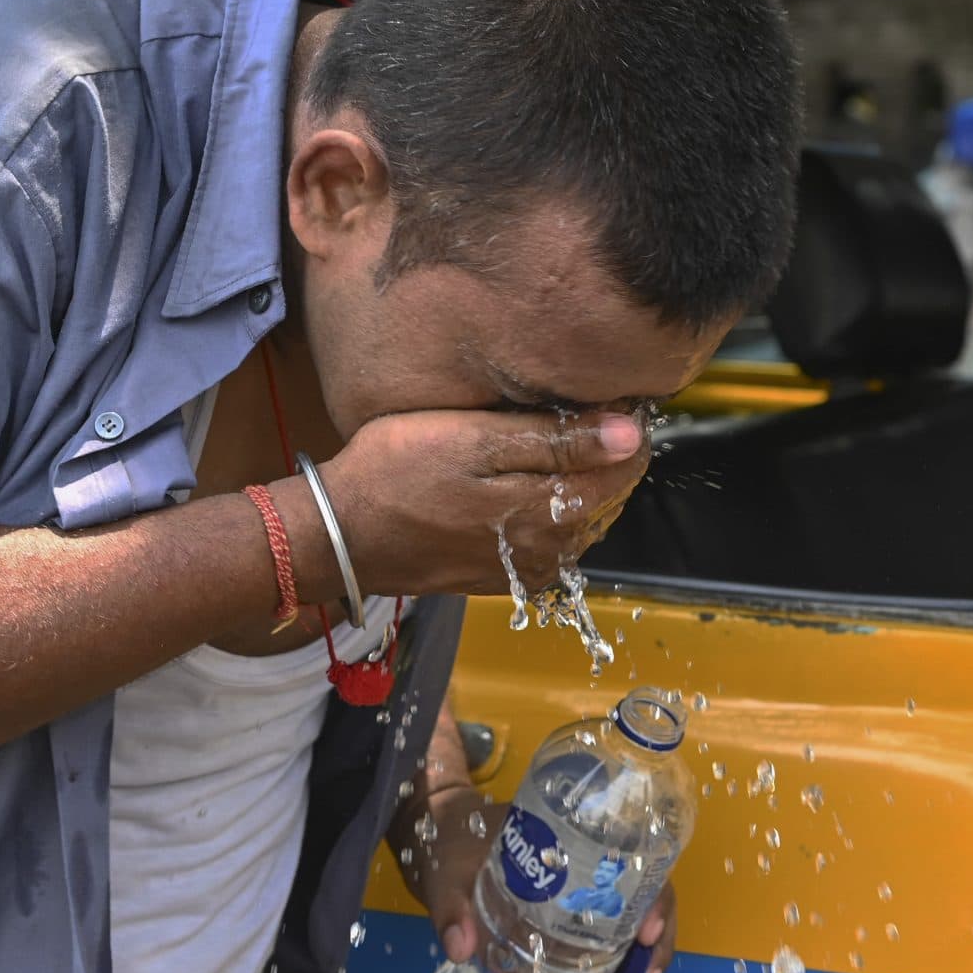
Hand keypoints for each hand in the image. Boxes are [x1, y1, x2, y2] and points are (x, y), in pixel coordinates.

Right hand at [313, 409, 648, 599]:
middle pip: (609, 494)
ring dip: (578, 481)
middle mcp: (552, 551)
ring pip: (583, 518)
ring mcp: (529, 569)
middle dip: (603, 453)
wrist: (342, 534)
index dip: (623, 427)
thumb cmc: (397, 472)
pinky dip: (551, 508)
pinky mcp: (505, 577)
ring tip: (544, 440)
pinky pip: (551, 540)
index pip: (627, 467)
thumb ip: (556, 439)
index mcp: (552, 512)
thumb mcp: (475, 439)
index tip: (603, 395)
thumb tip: (630, 435)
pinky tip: (522, 482)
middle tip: (570, 411)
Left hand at [408, 788, 675, 972]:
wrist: (439, 838)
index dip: (655, 900)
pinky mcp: (563, 928)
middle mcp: (591, 873)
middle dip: (647, 957)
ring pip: (624, 941)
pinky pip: (597, 956)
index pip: (638, 866)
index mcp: (578, 842)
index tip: (647, 933)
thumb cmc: (452, 839)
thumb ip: (451, 905)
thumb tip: (460, 948)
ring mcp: (581, 903)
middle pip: (644, 910)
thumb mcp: (448, 867)